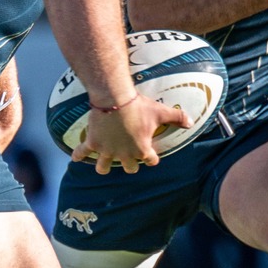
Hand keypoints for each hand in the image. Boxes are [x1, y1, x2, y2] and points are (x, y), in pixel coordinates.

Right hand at [73, 95, 190, 173]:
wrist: (115, 99)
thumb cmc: (138, 106)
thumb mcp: (161, 111)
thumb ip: (177, 118)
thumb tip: (191, 122)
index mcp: (141, 150)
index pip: (150, 161)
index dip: (151, 158)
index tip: (150, 156)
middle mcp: (124, 155)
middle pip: (128, 168)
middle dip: (129, 164)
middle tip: (128, 158)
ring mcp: (107, 151)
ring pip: (104, 167)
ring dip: (104, 166)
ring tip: (103, 165)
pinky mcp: (93, 143)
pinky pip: (83, 152)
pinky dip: (78, 155)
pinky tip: (75, 158)